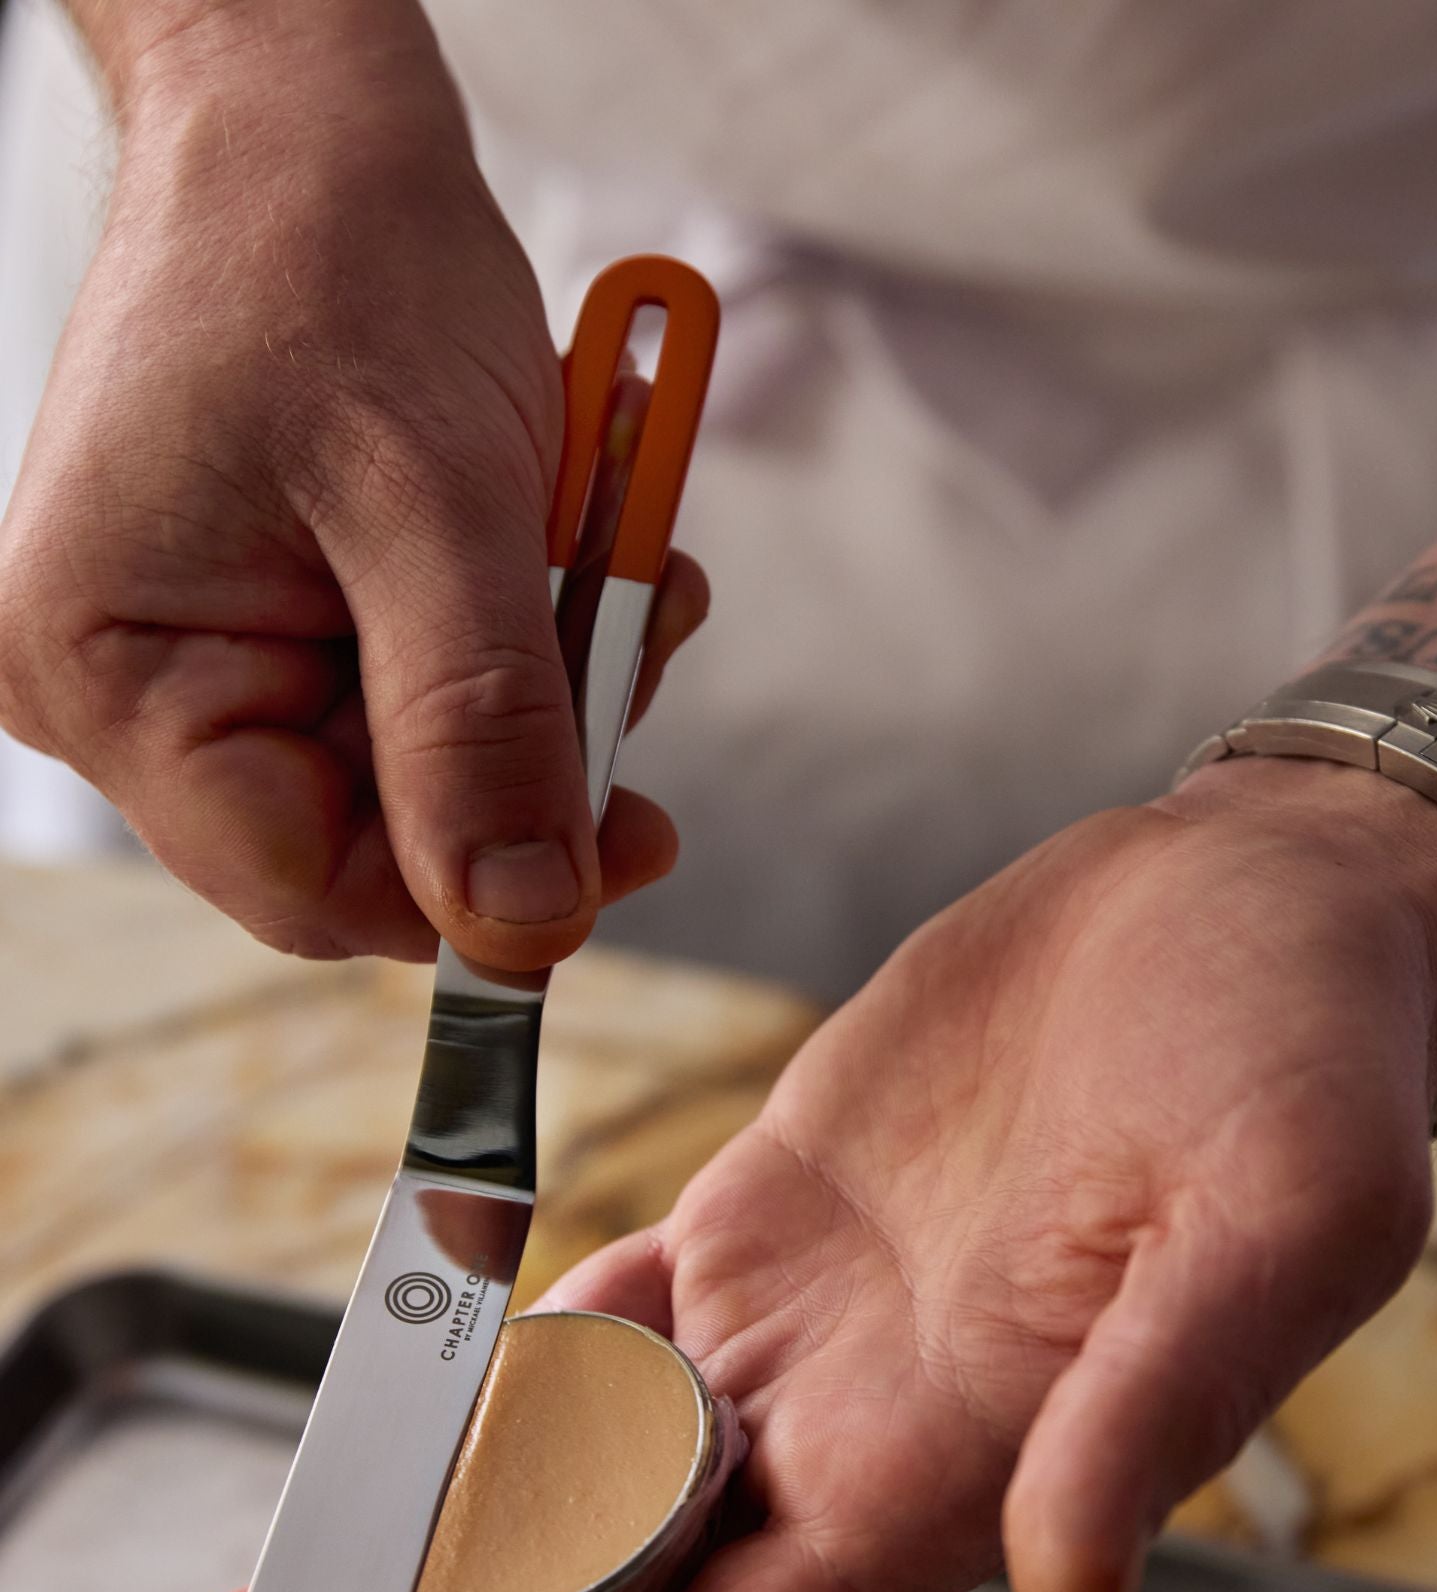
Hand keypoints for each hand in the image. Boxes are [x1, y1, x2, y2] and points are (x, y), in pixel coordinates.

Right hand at [0, 14, 696, 967]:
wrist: (317, 132)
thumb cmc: (340, 266)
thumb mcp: (436, 507)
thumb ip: (481, 725)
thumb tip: (527, 920)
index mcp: (111, 671)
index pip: (311, 887)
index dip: (480, 892)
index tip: (630, 844)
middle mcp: (138, 686)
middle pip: (385, 831)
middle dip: (537, 754)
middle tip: (631, 648)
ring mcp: (214, 650)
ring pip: (436, 761)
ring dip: (554, 679)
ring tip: (605, 559)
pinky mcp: (290, 615)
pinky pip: (440, 684)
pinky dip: (530, 630)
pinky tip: (570, 540)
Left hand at [162, 756, 1436, 1591]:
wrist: (1258, 910)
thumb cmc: (1307, 1059)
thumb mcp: (1282, 1221)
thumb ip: (1164, 1409)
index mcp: (975, 1452)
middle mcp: (872, 1413)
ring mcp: (815, 1310)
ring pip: (590, 1470)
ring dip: (435, 1535)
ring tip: (266, 1583)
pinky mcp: (780, 1201)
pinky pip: (606, 1318)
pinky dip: (496, 1369)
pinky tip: (397, 1398)